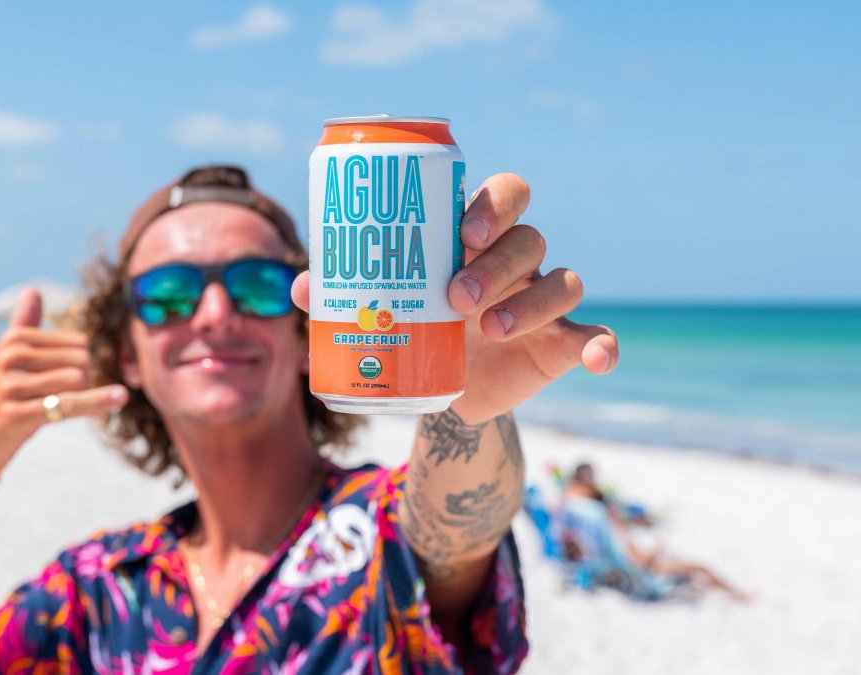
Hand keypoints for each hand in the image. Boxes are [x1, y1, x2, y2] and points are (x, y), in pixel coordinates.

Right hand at [0, 288, 128, 482]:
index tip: (64, 381)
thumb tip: (33, 290)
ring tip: (56, 409)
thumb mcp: (4, 357)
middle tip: (60, 399)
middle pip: (81, 360)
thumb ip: (23, 324)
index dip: (81, 365)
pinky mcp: (16, 415)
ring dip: (82, 398)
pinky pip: (67, 405)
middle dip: (84, 382)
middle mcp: (11, 357)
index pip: (78, 343)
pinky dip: (96, 402)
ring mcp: (12, 386)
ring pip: (76, 380)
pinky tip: (119, 397)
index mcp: (14, 340)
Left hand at [291, 173, 617, 423]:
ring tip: (489, 329)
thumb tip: (302, 285)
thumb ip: (344, 289)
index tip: (461, 232)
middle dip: (497, 262)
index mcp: (476, 237)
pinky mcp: (559, 343)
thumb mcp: (380, 305)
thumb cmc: (410, 322)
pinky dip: (601, 343)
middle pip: (529, 237)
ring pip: (562, 281)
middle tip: (456, 295)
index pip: (504, 194)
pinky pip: (593, 334)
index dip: (492, 205)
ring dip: (532, 303)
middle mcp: (516, 261)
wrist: (434, 387)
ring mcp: (542, 301)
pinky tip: (599, 357)